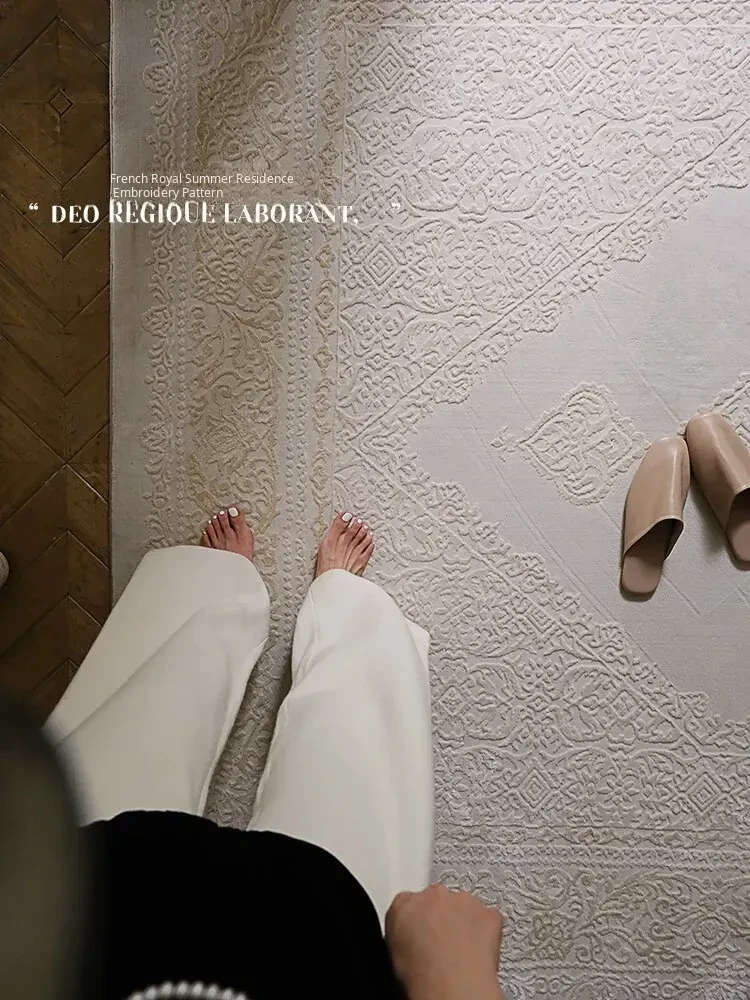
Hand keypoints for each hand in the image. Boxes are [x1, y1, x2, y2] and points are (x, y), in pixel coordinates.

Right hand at [385, 883, 503, 999]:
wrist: (451, 987)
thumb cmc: (422, 977)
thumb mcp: (395, 954)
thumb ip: (404, 933)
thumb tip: (410, 942)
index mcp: (404, 904)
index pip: (409, 903)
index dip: (418, 921)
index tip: (423, 934)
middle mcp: (433, 895)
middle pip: (439, 900)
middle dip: (442, 918)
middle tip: (443, 946)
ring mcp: (463, 901)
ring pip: (465, 907)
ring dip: (465, 924)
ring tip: (462, 953)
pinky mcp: (488, 912)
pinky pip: (489, 918)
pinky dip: (487, 932)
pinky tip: (479, 953)